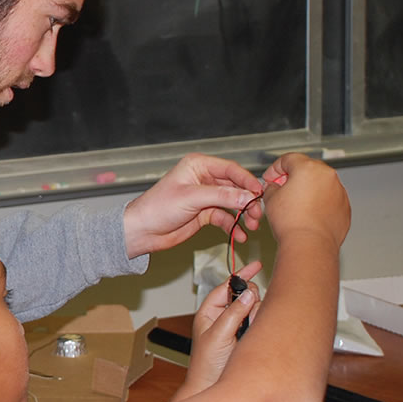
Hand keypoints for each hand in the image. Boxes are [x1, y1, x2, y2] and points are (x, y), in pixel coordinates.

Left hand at [124, 153, 264, 257]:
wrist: (142, 231)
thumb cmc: (156, 207)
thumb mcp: (191, 198)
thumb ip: (222, 196)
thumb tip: (247, 196)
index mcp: (198, 165)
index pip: (230, 169)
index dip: (247, 181)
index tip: (260, 193)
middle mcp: (203, 179)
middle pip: (235, 187)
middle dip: (248, 200)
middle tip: (257, 214)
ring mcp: (205, 197)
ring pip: (233, 203)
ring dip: (244, 215)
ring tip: (251, 226)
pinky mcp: (205, 213)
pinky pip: (225, 218)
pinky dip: (233, 226)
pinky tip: (239, 235)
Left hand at [172, 261, 262, 401]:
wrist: (211, 388)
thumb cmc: (206, 365)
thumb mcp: (218, 336)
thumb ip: (233, 314)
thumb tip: (248, 294)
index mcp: (209, 313)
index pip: (226, 287)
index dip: (241, 276)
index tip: (256, 265)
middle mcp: (223, 317)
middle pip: (244, 295)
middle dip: (250, 299)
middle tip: (247, 315)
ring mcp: (236, 327)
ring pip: (254, 309)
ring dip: (254, 315)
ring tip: (245, 333)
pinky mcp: (248, 337)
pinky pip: (259, 323)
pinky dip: (259, 324)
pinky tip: (253, 334)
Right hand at [262, 153, 350, 246]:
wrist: (310, 245)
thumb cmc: (291, 223)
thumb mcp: (270, 199)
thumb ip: (272, 187)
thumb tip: (275, 187)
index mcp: (308, 168)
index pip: (288, 159)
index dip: (274, 169)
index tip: (270, 179)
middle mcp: (327, 176)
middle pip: (307, 169)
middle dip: (292, 178)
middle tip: (281, 189)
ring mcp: (339, 191)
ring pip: (320, 184)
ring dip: (307, 190)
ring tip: (294, 206)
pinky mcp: (344, 207)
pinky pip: (329, 199)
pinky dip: (319, 203)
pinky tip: (307, 215)